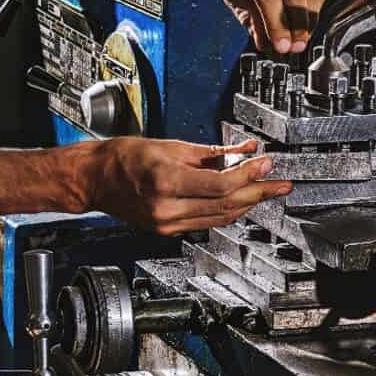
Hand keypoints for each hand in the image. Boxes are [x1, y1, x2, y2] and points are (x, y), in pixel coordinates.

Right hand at [68, 137, 289, 234]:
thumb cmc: (123, 157)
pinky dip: (227, 211)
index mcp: (167, 182)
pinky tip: (241, 201)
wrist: (94, 179)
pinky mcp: (167, 229)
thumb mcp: (171, 145)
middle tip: (281, 184)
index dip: (249, 175)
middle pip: (226, 204)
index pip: (221, 184)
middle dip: (259, 193)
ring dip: (248, 204)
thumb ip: (213, 152)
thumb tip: (244, 149)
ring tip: (268, 191)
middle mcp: (167, 208)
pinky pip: (207, 222)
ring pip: (221, 218)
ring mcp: (167, 223)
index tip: (267, 164)